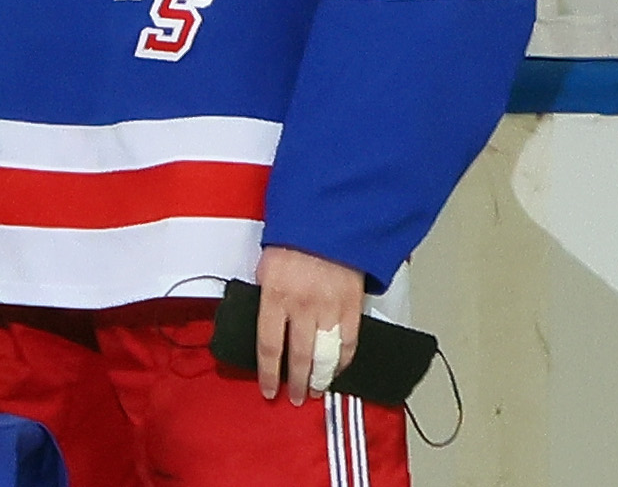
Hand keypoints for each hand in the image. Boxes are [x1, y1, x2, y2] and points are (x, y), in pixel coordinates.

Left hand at [254, 245, 363, 404]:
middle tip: (294, 397)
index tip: (268, 390)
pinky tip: (339, 369)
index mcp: (275, 294)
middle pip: (298, 357)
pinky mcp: (352, 306)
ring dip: (321, 377)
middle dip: (296, 382)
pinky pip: (349, 342)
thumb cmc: (292, 240)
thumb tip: (266, 325)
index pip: (268, 345)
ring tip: (316, 390)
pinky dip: (344, 360)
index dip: (268, 373)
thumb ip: (266, 297)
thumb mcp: (266, 267)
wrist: (328, 221)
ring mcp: (329, 308)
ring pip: (325, 356)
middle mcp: (302, 306)